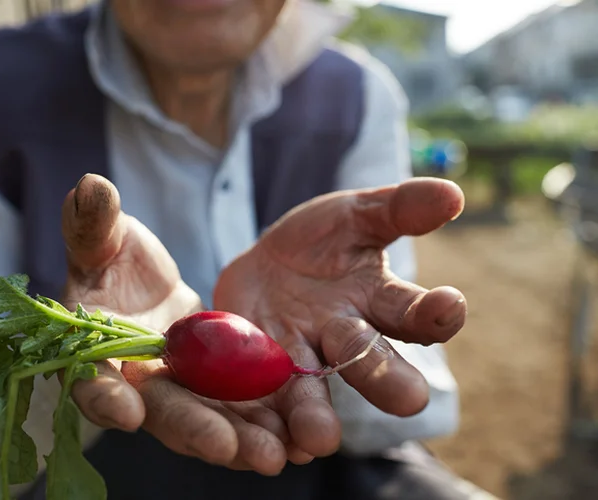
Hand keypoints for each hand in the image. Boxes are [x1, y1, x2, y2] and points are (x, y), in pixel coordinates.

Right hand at [59, 174, 290, 474]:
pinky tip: (297, 437)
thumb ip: (93, 224)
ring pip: (207, 422)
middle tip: (230, 447)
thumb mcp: (104, 237)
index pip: (90, 375)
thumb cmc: (113, 257)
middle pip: (162, 412)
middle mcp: (136, 382)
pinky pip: (239, 411)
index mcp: (96, 348)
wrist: (145, 281)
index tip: (122, 410)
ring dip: (240, 441)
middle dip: (194, 430)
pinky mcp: (214, 388)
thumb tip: (89, 187)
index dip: (101, 393)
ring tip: (278, 454)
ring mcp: (179, 390)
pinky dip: (264, 424)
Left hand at [212, 177, 467, 465]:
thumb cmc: (321, 242)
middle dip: (387, 379)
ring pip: (314, 395)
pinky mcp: (258, 374)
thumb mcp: (354, 214)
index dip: (435, 311)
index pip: (414, 312)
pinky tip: (267, 442)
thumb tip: (453, 194)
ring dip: (318, 417)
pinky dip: (265, 423)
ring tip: (319, 437)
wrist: (263, 265)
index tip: (450, 304)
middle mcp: (346, 340)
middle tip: (410, 398)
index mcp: (378, 302)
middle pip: (370, 363)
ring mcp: (300, 360)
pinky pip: (262, 402)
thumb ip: (398, 208)